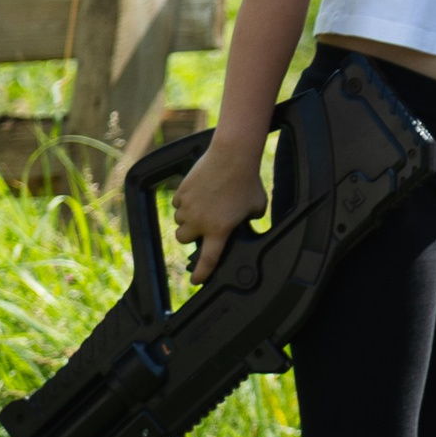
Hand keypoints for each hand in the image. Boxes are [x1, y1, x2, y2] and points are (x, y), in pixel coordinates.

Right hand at [172, 132, 268, 286]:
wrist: (232, 156)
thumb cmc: (248, 181)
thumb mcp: (257, 206)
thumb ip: (250, 219)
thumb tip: (247, 221)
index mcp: (219, 230)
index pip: (208, 259)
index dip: (201, 273)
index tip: (195, 280)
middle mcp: (200, 221)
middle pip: (183, 239)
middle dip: (190, 236)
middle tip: (200, 228)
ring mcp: (188, 206)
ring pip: (179, 220)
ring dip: (187, 218)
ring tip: (202, 207)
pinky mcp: (182, 191)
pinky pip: (178, 203)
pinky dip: (184, 202)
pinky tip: (197, 193)